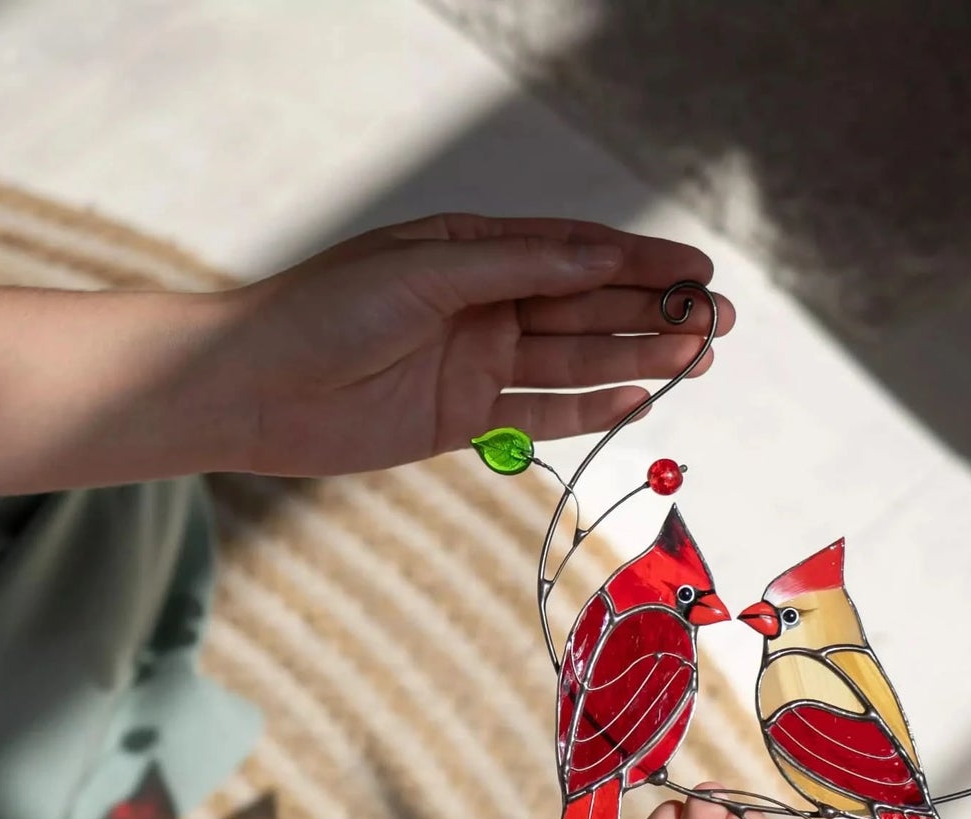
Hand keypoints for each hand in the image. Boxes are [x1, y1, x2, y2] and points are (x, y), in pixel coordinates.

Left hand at [216, 214, 736, 475]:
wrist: (252, 390)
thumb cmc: (322, 312)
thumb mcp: (423, 272)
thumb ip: (516, 267)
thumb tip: (602, 258)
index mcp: (472, 249)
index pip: (574, 254)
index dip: (640, 264)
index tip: (698, 273)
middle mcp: (482, 304)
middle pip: (586, 308)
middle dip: (653, 314)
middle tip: (718, 323)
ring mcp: (476, 362)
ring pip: (573, 360)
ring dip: (635, 360)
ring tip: (697, 359)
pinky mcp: (463, 418)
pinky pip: (539, 412)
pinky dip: (588, 409)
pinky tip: (638, 400)